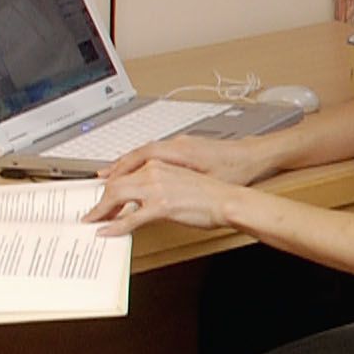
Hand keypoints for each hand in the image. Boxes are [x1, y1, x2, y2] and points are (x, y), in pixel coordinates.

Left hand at [88, 157, 249, 233]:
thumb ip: (160, 183)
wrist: (227, 200)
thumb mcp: (180, 181)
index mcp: (159, 164)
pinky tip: (107, 231)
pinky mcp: (161, 206)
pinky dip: (114, 226)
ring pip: (116, 197)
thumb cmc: (210, 193)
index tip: (103, 196)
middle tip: (93, 212)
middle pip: (115, 184)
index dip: (109, 186)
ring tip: (95, 221)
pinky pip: (129, 218)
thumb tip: (145, 197)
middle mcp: (154, 172)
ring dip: (101, 211)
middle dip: (100, 200)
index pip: (125, 173)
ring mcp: (156, 188)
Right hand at [107, 130, 278, 184]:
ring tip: (105, 184)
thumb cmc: (236, 169)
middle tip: (97, 195)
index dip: (115, 181)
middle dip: (112, 176)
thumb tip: (149, 207)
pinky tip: (132, 176)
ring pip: (140, 155)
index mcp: (177, 152)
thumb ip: (173, 197)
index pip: (135, 162)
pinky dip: (137, 165)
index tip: (102, 197)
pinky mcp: (182, 149)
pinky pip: (151, 155)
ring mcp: (177, 146)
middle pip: (133, 158)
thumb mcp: (205, 188)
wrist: (255, 155)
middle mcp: (174, 146)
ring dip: (122, 170)